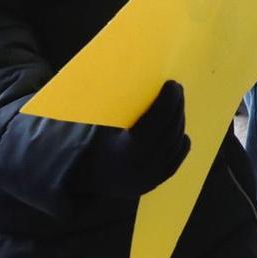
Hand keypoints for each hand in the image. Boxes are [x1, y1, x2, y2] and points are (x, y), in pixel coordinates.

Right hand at [71, 80, 189, 197]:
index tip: (172, 84)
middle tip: (176, 88)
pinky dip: (179, 140)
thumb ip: (111, 108)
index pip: (157, 122)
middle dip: (176, 107)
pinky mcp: (153, 182)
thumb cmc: (81, 148)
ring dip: (178, 120)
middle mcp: (140, 168)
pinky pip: (175, 158)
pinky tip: (178, 126)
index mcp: (125, 153)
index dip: (168, 101)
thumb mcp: (91, 128)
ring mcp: (149, 178)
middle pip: (169, 131)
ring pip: (174, 144)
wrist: (78, 183)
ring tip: (176, 103)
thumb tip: (126, 75)